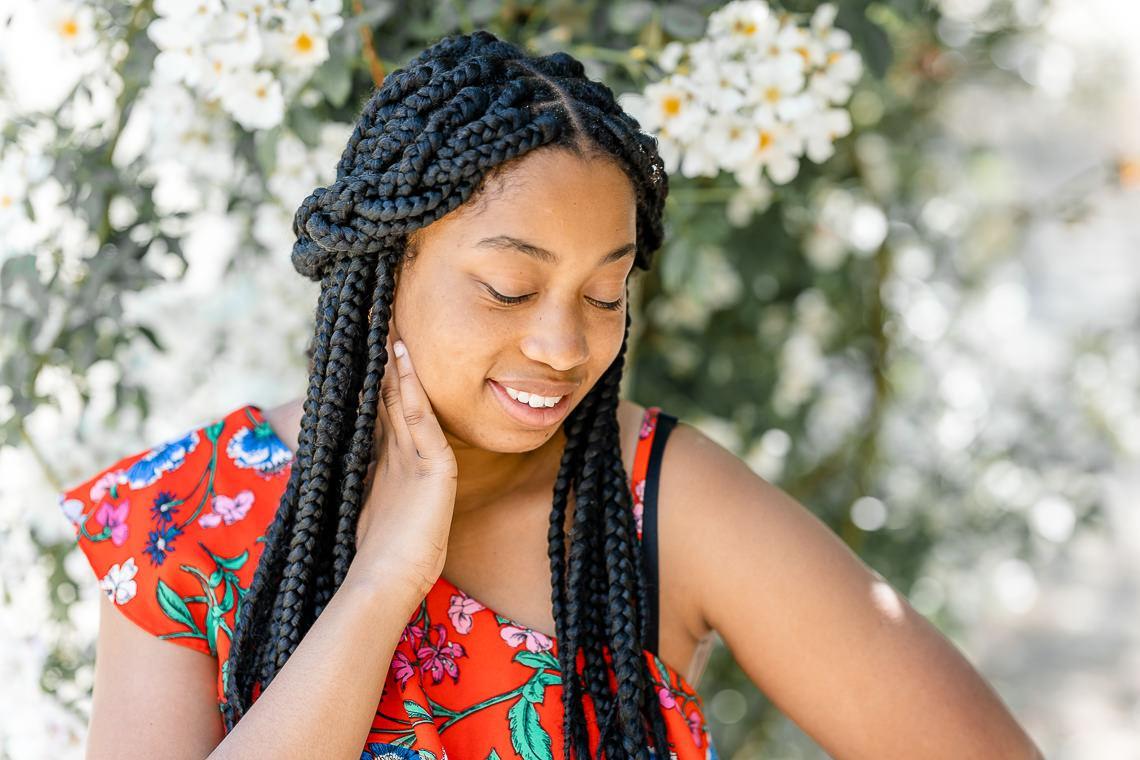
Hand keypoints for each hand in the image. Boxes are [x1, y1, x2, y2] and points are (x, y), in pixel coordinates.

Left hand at [352, 321, 457, 598]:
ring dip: (400, 362)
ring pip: (409, 399)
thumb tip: (332, 442)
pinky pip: (419, 418)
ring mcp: (426, 458)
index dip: (375, 374)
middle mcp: (411, 453)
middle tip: (384, 317)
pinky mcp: (436, 468)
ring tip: (393, 326)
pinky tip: (402, 359)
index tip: (366, 342)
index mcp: (393, 461)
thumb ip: (359, 473)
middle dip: (389, 360)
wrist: (390, 579)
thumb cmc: (377, 550)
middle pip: (397, 396)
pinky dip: (410, 387)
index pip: (382, 407)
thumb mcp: (363, 500)